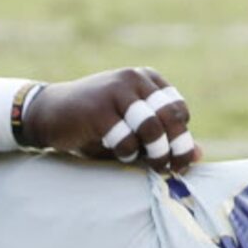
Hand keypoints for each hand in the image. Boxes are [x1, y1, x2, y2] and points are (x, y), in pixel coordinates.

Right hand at [22, 68, 200, 173]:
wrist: (48, 114)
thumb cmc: (94, 125)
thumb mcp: (131, 130)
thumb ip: (162, 138)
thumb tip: (198, 155)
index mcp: (147, 79)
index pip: (179, 109)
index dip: (182, 137)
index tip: (178, 160)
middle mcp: (135, 79)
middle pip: (171, 117)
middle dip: (175, 147)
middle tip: (169, 168)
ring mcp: (117, 90)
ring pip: (152, 128)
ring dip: (155, 153)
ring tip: (150, 165)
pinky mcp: (100, 108)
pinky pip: (125, 138)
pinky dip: (126, 153)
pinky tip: (118, 153)